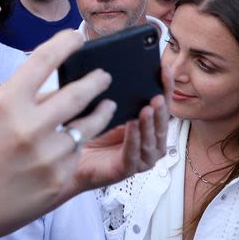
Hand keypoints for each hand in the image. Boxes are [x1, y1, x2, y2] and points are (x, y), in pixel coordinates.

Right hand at [0, 31, 118, 239]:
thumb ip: (24, 100)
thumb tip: (62, 87)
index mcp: (4, 101)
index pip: (44, 58)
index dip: (66, 42)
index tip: (78, 36)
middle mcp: (27, 125)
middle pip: (79, 92)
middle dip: (97, 81)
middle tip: (104, 76)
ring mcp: (45, 156)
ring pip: (85, 127)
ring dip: (98, 116)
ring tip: (106, 108)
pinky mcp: (57, 181)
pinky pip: (77, 156)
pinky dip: (75, 149)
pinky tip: (68, 149)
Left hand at [73, 64, 172, 190]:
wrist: (73, 161)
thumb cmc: (92, 137)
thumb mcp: (108, 113)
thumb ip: (120, 99)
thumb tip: (120, 73)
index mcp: (148, 128)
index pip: (161, 106)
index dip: (165, 88)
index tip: (164, 70)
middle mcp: (149, 143)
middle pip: (161, 124)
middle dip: (160, 109)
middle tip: (158, 95)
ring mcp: (140, 158)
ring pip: (151, 140)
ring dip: (149, 124)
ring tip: (147, 109)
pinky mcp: (126, 169)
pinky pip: (133, 153)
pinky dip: (134, 139)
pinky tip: (132, 126)